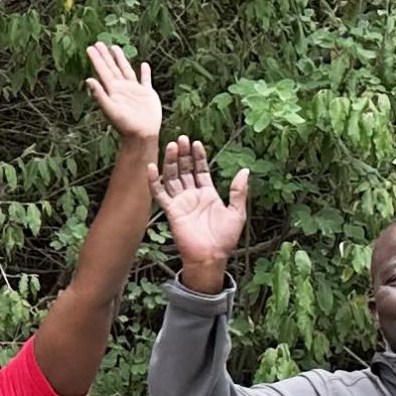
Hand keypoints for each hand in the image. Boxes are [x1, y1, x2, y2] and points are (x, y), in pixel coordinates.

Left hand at [85, 42, 161, 146]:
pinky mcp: (147, 94)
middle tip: (99, 43)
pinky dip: (145, 73)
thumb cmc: (125, 125)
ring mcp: (134, 90)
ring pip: (126, 70)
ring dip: (120, 60)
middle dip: (105, 56)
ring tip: (115, 48)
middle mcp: (122, 88)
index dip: (97, 59)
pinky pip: (145, 80)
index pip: (103, 71)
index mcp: (113, 90)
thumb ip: (99, 94)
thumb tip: (88, 80)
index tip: (90, 47)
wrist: (142, 135)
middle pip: (112, 68)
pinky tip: (144, 65)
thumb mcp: (110, 109)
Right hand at [154, 138, 250, 290]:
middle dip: (183, 154)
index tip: (196, 143)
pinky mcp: (171, 211)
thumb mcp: (237, 212)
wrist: (211, 257)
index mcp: (208, 195)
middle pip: (185, 170)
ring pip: (172, 178)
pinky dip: (154, 181)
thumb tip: (244, 170)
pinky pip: (160, 194)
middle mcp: (192, 196)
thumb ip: (238, 191)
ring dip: (170, 162)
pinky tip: (151, 167)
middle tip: (182, 138)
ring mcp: (181, 203)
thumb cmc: (225, 239)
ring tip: (171, 146)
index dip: (198, 156)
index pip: (200, 170)